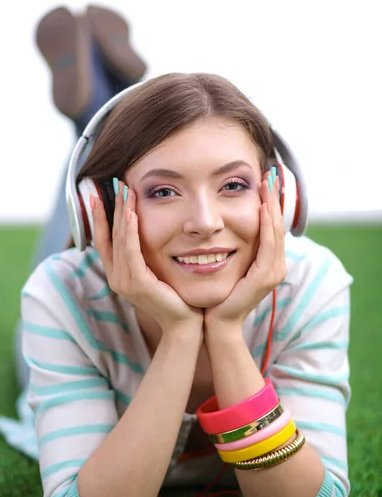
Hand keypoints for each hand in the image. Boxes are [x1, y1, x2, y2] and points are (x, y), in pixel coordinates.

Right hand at [90, 181, 203, 333]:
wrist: (184, 322)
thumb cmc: (174, 295)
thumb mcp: (155, 270)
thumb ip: (145, 253)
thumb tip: (142, 228)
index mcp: (118, 274)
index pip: (103, 240)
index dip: (98, 217)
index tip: (96, 195)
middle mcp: (116, 277)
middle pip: (110, 235)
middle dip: (112, 207)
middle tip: (115, 183)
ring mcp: (124, 281)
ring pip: (120, 240)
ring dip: (122, 213)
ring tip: (124, 191)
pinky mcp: (138, 284)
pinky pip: (131, 252)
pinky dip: (130, 232)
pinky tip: (132, 215)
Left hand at [204, 171, 286, 329]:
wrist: (218, 322)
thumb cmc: (219, 294)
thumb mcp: (229, 264)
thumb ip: (232, 247)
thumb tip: (222, 225)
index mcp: (268, 261)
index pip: (272, 226)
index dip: (270, 203)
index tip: (263, 180)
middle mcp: (276, 265)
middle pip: (278, 225)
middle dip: (274, 198)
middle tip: (269, 174)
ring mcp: (273, 272)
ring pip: (276, 231)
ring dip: (272, 206)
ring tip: (267, 184)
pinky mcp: (264, 277)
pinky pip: (268, 245)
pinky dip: (267, 225)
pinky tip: (263, 208)